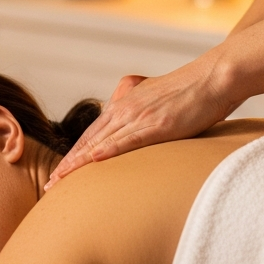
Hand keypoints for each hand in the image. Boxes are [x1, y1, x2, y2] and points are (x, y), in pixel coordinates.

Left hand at [46, 48, 237, 186]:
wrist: (214, 78)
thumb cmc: (191, 90)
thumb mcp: (156, 96)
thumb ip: (139, 105)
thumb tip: (133, 118)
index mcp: (124, 102)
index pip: (93, 133)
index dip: (75, 154)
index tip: (60, 173)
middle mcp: (126, 108)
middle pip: (89, 140)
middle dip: (68, 164)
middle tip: (49, 185)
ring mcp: (140, 116)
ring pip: (101, 142)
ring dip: (78, 163)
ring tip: (60, 182)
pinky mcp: (157, 124)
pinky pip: (127, 140)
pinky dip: (107, 151)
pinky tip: (91, 162)